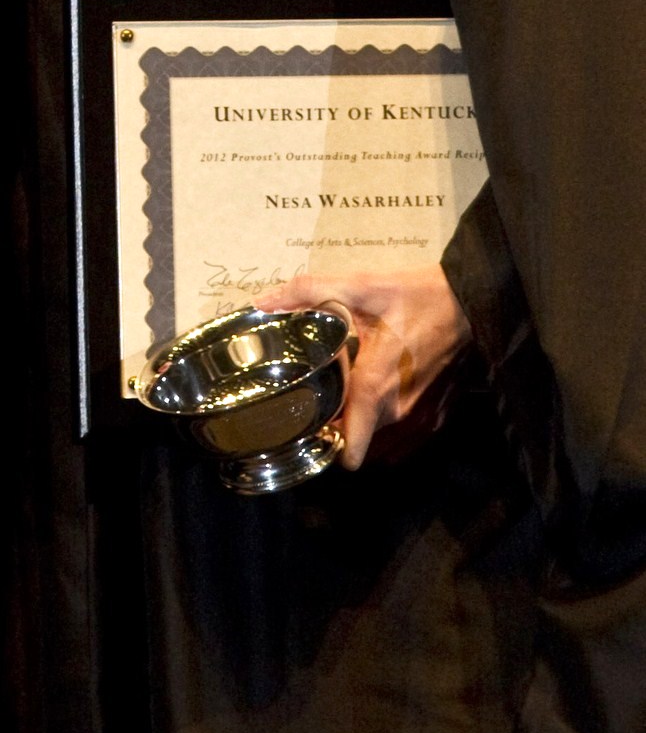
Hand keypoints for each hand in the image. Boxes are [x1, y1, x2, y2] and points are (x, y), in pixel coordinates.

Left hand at [256, 266, 471, 466]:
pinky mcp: (437, 416)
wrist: (471, 301)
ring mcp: (421, 418)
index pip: (350, 447)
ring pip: (379, 442)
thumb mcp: (360, 286)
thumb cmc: (415, 295)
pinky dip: (386, 426)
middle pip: (356, 440)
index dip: (322, 444)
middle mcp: (398, 411)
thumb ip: (308, 292)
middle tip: (318, 396)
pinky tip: (377, 397)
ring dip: (361, 428)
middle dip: (335, 426)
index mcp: (376, 385)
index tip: (304, 428)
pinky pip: (403, 437)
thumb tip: (261, 302)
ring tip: (345, 397)